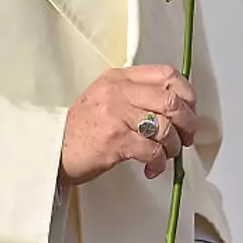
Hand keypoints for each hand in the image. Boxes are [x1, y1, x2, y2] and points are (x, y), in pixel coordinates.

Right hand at [60, 65, 197, 185]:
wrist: (52, 150)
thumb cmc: (82, 127)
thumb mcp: (106, 97)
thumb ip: (136, 94)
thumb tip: (177, 107)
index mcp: (120, 77)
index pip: (167, 74)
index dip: (187, 94)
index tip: (191, 110)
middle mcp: (119, 91)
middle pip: (171, 101)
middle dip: (187, 122)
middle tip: (187, 137)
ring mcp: (117, 114)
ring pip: (165, 127)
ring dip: (173, 146)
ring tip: (167, 155)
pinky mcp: (115, 140)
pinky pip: (152, 150)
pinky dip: (159, 162)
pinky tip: (153, 168)